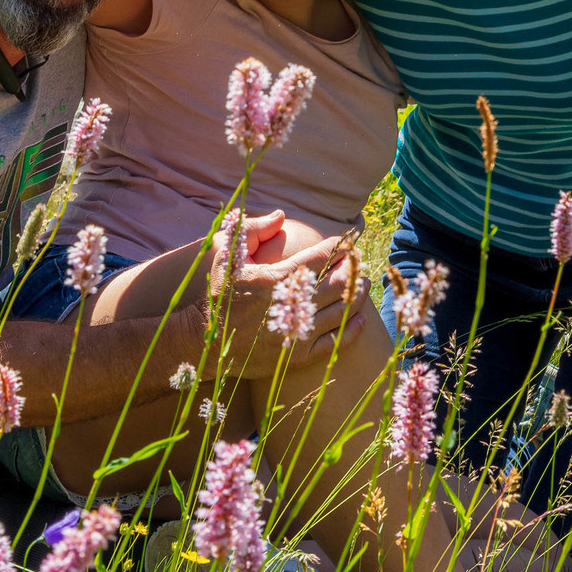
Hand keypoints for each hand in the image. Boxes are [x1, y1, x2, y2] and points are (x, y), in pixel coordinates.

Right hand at [214, 232, 365, 376]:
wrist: (206, 341)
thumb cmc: (219, 295)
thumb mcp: (227, 257)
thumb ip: (251, 230)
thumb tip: (280, 215)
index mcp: (276, 279)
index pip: (320, 257)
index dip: (339, 247)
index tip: (348, 241)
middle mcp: (291, 306)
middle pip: (338, 283)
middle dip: (354, 269)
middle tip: (359, 262)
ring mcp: (296, 332)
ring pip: (341, 311)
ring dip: (358, 295)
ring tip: (365, 284)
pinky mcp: (297, 356)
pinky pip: (335, 342)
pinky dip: (352, 329)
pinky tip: (361, 318)